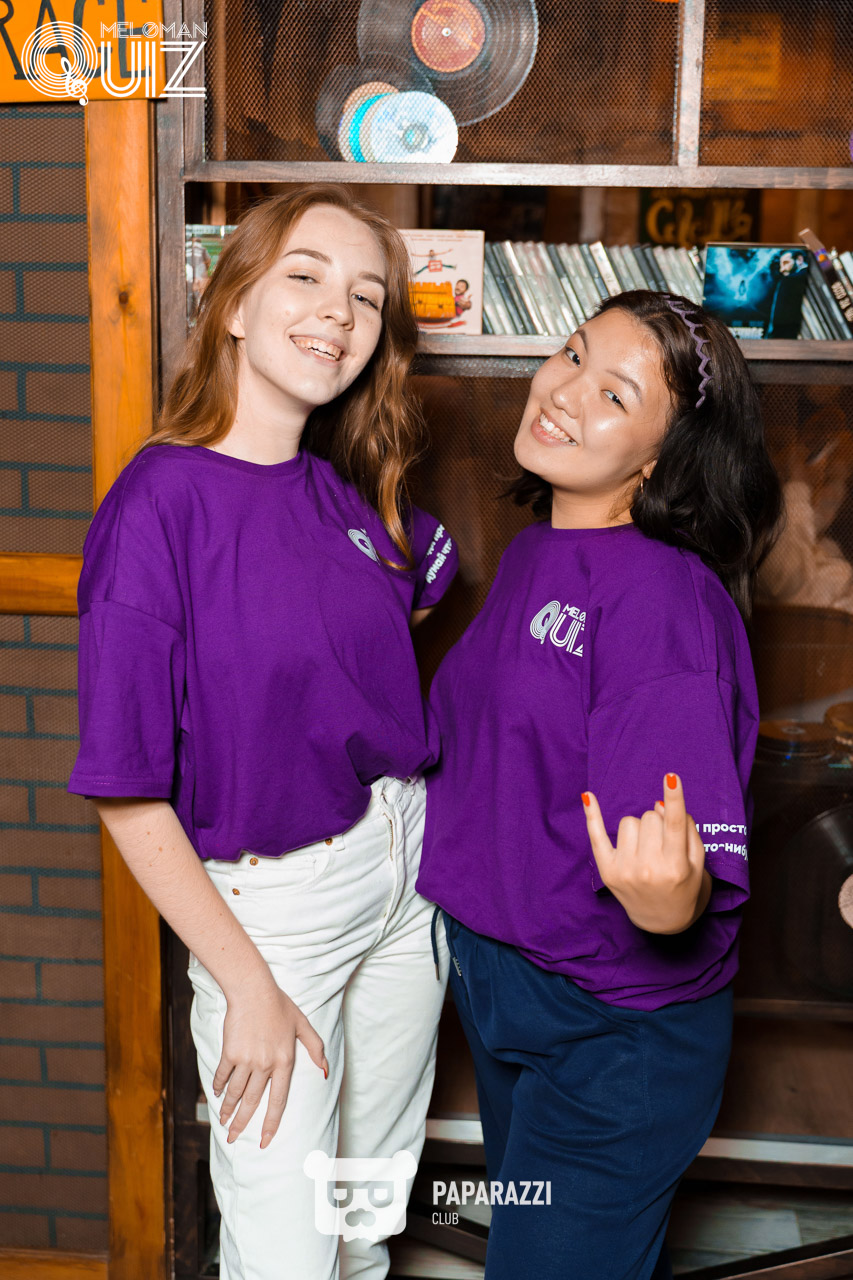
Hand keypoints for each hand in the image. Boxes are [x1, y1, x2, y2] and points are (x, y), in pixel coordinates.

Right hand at [214, 974, 327, 1147]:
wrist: (253, 990)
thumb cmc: (279, 1005)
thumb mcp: (303, 1024)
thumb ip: (315, 1048)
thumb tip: (325, 1071)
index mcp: (284, 1061)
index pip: (278, 1101)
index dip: (271, 1123)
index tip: (264, 1140)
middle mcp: (265, 1065)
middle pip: (253, 1102)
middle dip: (242, 1123)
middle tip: (234, 1138)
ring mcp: (246, 1060)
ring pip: (236, 1093)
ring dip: (228, 1109)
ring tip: (224, 1121)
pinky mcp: (230, 1053)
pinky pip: (223, 1076)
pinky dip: (219, 1087)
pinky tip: (218, 1094)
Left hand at [581, 773, 710, 933]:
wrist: (663, 921)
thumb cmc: (684, 885)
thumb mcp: (698, 863)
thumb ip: (686, 831)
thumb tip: (660, 805)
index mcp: (675, 867)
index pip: (674, 826)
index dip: (674, 799)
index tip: (671, 777)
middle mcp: (648, 869)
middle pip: (650, 817)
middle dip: (657, 823)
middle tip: (662, 842)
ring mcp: (625, 870)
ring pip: (629, 821)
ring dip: (638, 829)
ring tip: (645, 848)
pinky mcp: (607, 870)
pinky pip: (596, 835)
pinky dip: (592, 816)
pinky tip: (588, 796)